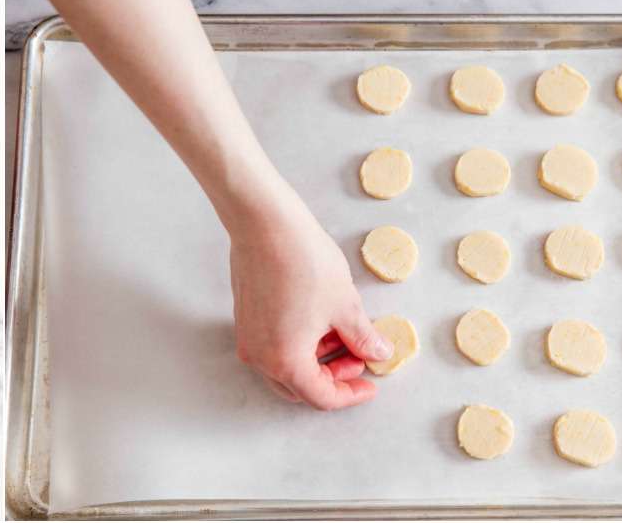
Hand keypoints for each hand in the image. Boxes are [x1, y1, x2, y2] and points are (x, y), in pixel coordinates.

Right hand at [227, 191, 391, 409]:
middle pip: (298, 388)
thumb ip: (363, 339)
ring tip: (342, 334)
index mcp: (285, 361)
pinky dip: (296, 344)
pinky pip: (271, 345)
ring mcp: (248, 335)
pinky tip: (319, 322)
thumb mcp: (346, 306)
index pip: (321, 397)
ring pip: (283, 366)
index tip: (369, 383)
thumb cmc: (303, 262)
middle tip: (357, 359)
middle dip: (331, 379)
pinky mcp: (244, 316)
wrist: (265, 223)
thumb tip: (377, 353)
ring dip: (314, 361)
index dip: (351, 394)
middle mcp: (259, 355)